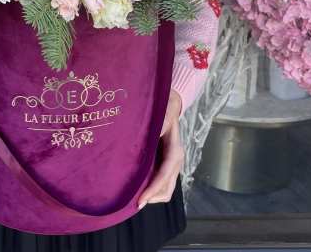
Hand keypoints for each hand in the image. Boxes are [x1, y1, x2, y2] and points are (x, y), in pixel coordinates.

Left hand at [137, 90, 183, 208]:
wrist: (171, 107)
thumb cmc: (165, 110)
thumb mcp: (163, 114)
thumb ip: (160, 124)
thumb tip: (154, 133)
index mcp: (175, 151)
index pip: (164, 176)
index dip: (153, 189)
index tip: (140, 200)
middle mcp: (176, 161)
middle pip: (167, 189)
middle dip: (152, 197)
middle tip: (134, 202)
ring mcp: (173, 165)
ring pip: (166, 189)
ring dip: (153, 195)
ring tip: (135, 196)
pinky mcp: (167, 164)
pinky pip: (162, 182)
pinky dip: (152, 188)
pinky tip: (139, 186)